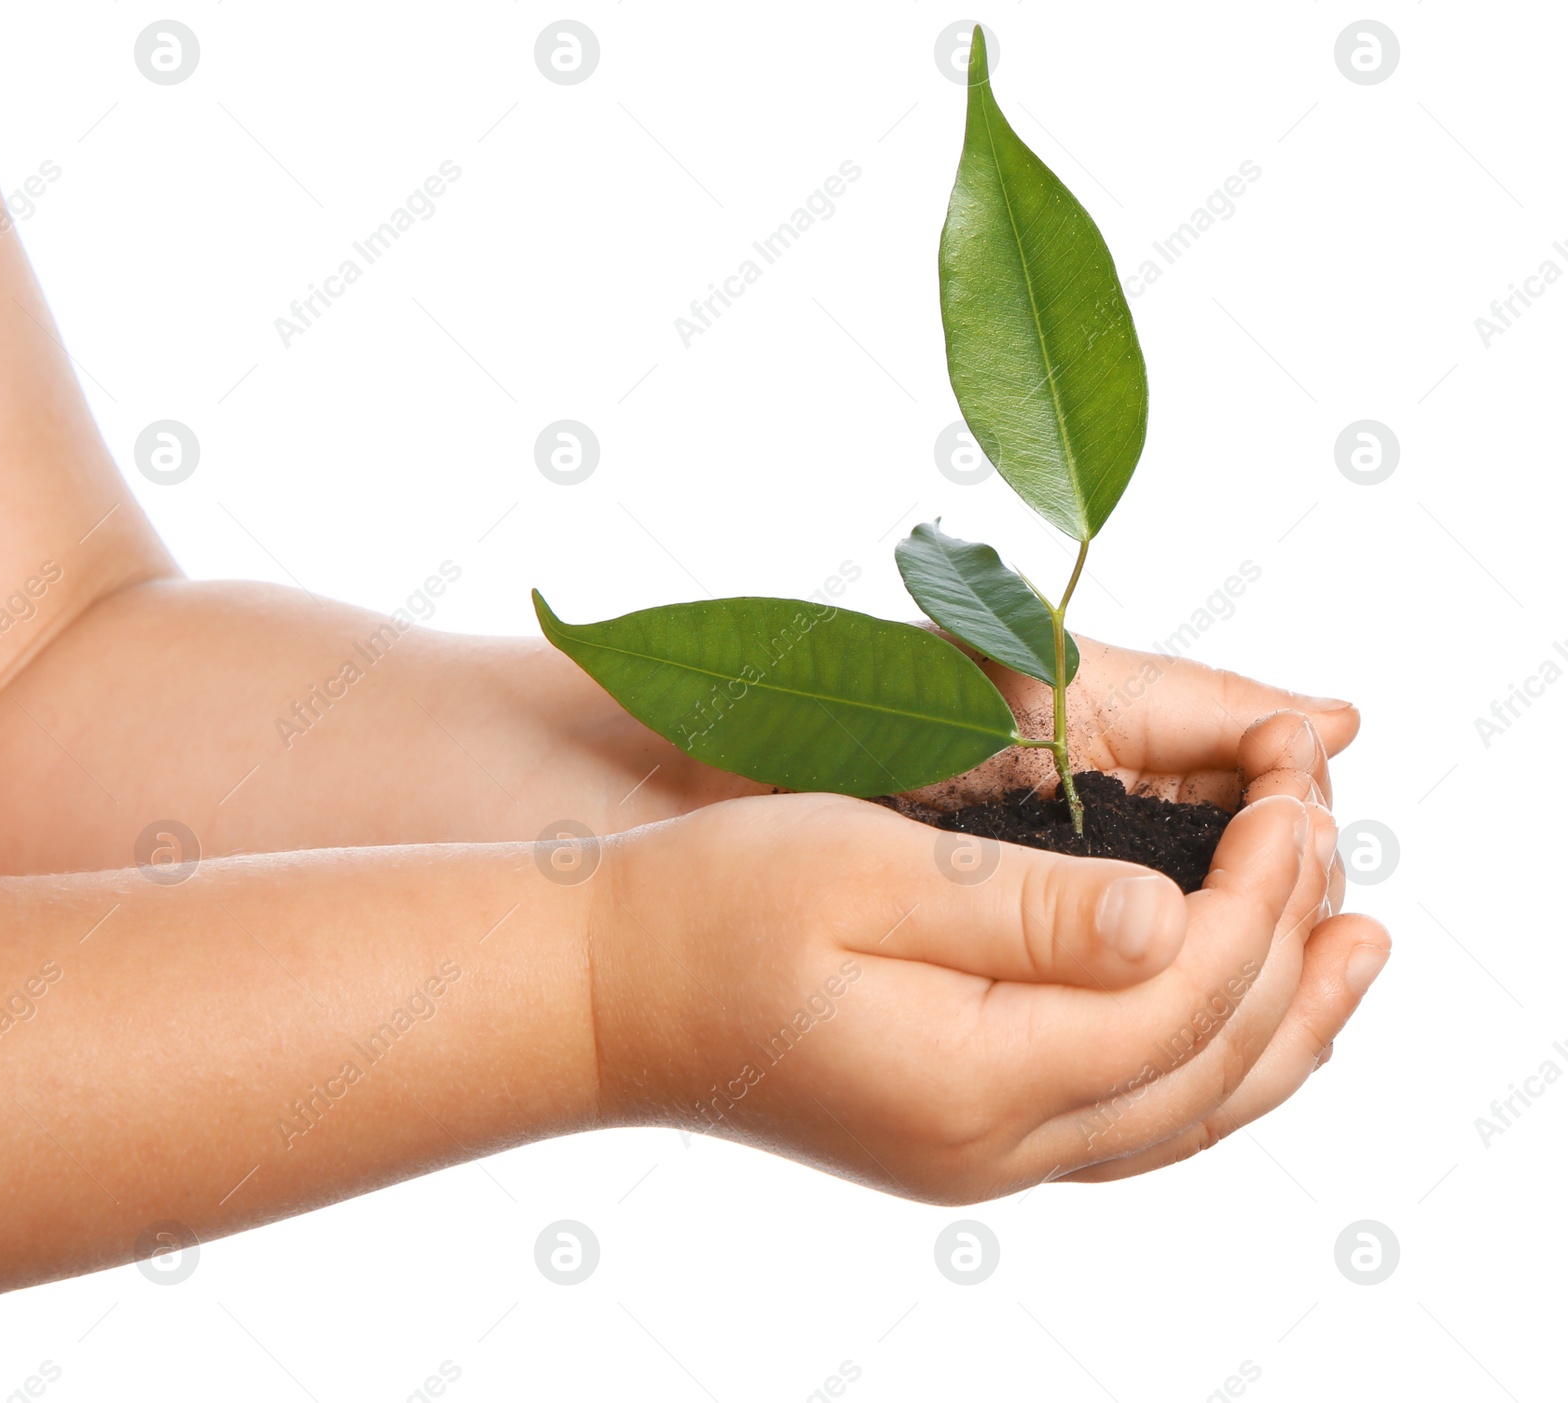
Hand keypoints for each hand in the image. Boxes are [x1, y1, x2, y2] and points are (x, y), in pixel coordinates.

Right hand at [590, 674, 1388, 1195]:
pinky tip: (1230, 1013)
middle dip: (1293, 954)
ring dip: (1280, 1030)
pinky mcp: (960, 1137)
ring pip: (1184, 1115)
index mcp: (975, 1080)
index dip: (1261, 896)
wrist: (606, 993)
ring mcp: (979, 1158)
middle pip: (1208, 1070)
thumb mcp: (861, 871)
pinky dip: (1208, 1065)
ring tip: (1351, 952)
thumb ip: (1026, 907)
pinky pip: (1130, 1121)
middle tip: (1349, 857)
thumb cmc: (712, 908)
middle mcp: (994, 1147)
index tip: (1298, 798)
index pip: (1183, 996)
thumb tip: (1179, 923)